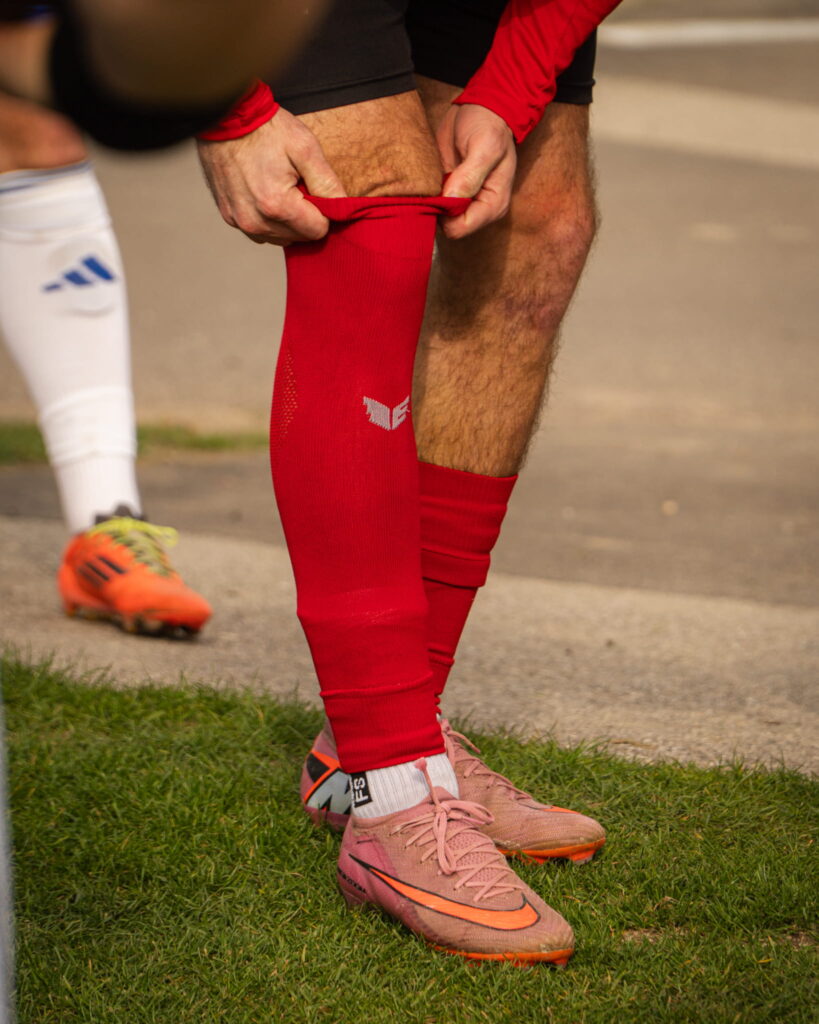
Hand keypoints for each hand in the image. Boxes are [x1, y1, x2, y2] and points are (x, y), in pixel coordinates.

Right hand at [197, 107, 345, 244]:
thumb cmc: (266, 128)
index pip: (318, 231)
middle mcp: (256, 221)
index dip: (323, 212)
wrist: (225, 115)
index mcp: (277, 206)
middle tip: (295, 183)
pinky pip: (261, 232)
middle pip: (299, 238)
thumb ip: (327, 183)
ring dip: (287, 220)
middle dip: (305, 215)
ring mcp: (240, 221)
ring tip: (278, 186)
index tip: (314, 189)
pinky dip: (268, 219)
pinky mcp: (230, 217)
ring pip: (281, 238)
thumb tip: (344, 209)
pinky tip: (264, 192)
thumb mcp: (305, 148)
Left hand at [437, 103, 515, 239]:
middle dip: (435, 209)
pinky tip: (426, 179)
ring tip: (429, 179)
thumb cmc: (489, 125)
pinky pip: (432, 203)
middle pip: (448, 227)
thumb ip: (469, 177)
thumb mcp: (484, 147)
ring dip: (429, 202)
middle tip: (429, 185)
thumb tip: (451, 201)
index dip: (444, 214)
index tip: (437, 192)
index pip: (461, 228)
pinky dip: (426, 194)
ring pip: (437, 217)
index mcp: (493, 204)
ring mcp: (463, 201)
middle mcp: (478, 208)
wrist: (482, 108)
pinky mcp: (449, 192)